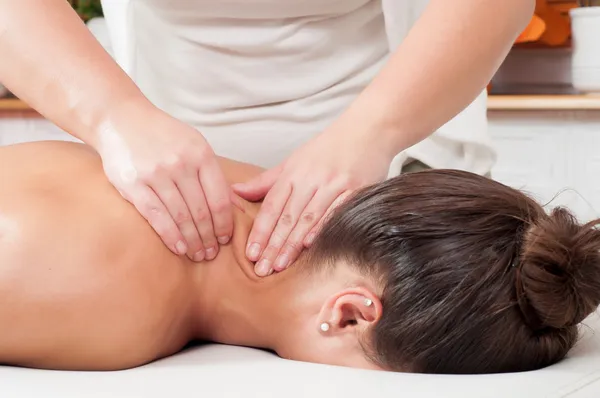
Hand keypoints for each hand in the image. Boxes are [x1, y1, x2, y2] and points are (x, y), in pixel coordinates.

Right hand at [94, 102, 232, 261]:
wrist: (121, 119)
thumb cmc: (162, 136)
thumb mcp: (193, 144)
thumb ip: (210, 172)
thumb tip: (232, 205)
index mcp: (201, 154)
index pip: (219, 198)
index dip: (224, 223)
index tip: (226, 239)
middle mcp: (180, 163)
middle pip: (202, 211)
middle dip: (209, 237)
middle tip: (212, 254)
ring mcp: (156, 174)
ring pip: (181, 217)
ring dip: (192, 241)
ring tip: (198, 255)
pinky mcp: (133, 184)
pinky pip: (156, 216)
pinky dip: (170, 236)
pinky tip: (179, 248)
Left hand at [232, 124, 392, 275]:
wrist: (367, 130)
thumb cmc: (328, 149)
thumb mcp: (294, 161)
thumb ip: (266, 181)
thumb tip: (236, 192)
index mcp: (294, 173)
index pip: (271, 206)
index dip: (260, 231)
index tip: (250, 253)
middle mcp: (311, 179)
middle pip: (287, 216)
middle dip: (273, 245)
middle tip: (261, 269)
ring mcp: (334, 184)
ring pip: (308, 218)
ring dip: (293, 244)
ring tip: (280, 265)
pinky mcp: (356, 189)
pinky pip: (335, 212)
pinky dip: (322, 229)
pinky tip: (310, 246)